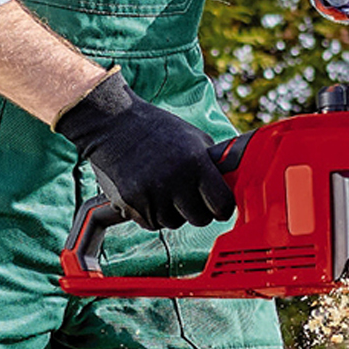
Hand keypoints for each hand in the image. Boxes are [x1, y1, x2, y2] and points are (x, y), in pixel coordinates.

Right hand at [55, 70, 236, 229]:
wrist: (115, 125)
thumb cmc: (160, 130)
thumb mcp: (194, 139)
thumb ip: (213, 164)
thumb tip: (234, 185)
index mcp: (195, 163)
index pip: (222, 204)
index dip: (223, 208)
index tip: (220, 206)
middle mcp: (175, 181)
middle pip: (199, 219)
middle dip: (199, 211)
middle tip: (191, 197)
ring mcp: (151, 195)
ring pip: (174, 223)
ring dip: (174, 212)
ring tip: (165, 188)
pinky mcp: (131, 204)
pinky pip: (152, 224)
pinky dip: (153, 214)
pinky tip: (149, 193)